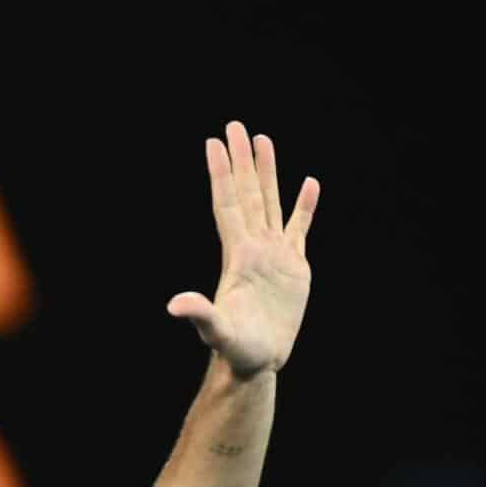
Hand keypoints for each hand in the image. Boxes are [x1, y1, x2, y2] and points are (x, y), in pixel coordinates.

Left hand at [168, 121, 318, 377]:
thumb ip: (199, 315)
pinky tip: (310, 183)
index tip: (214, 143)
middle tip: (235, 125)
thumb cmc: (235, 349)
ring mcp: (275, 256)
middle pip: (248, 194)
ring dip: (269, 172)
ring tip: (263, 140)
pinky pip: (300, 229)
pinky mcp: (295, 268)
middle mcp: (254, 248)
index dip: (221, 174)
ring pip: (272, 203)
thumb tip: (175, 306)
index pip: (228, 205)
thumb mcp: (217, 331)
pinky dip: (305, 206)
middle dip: (242, 160)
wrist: (257, 362)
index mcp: (238, 256)